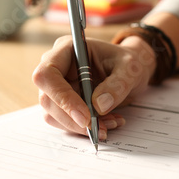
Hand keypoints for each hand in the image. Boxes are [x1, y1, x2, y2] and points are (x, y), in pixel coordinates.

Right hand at [33, 35, 155, 137]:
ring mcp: (56, 87)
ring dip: (80, 127)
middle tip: (100, 129)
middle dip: (73, 119)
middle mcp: (56, 68)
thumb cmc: (127, 63)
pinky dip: (84, 128)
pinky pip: (65, 122)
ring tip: (110, 123)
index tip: (84, 117)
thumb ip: (118, 84)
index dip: (61, 97)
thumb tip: (99, 106)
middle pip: (47, 99)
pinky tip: (106, 122)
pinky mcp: (62, 103)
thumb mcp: (131, 69)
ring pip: (53, 115)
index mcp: (67, 49)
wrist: (129, 72)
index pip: (47, 74)